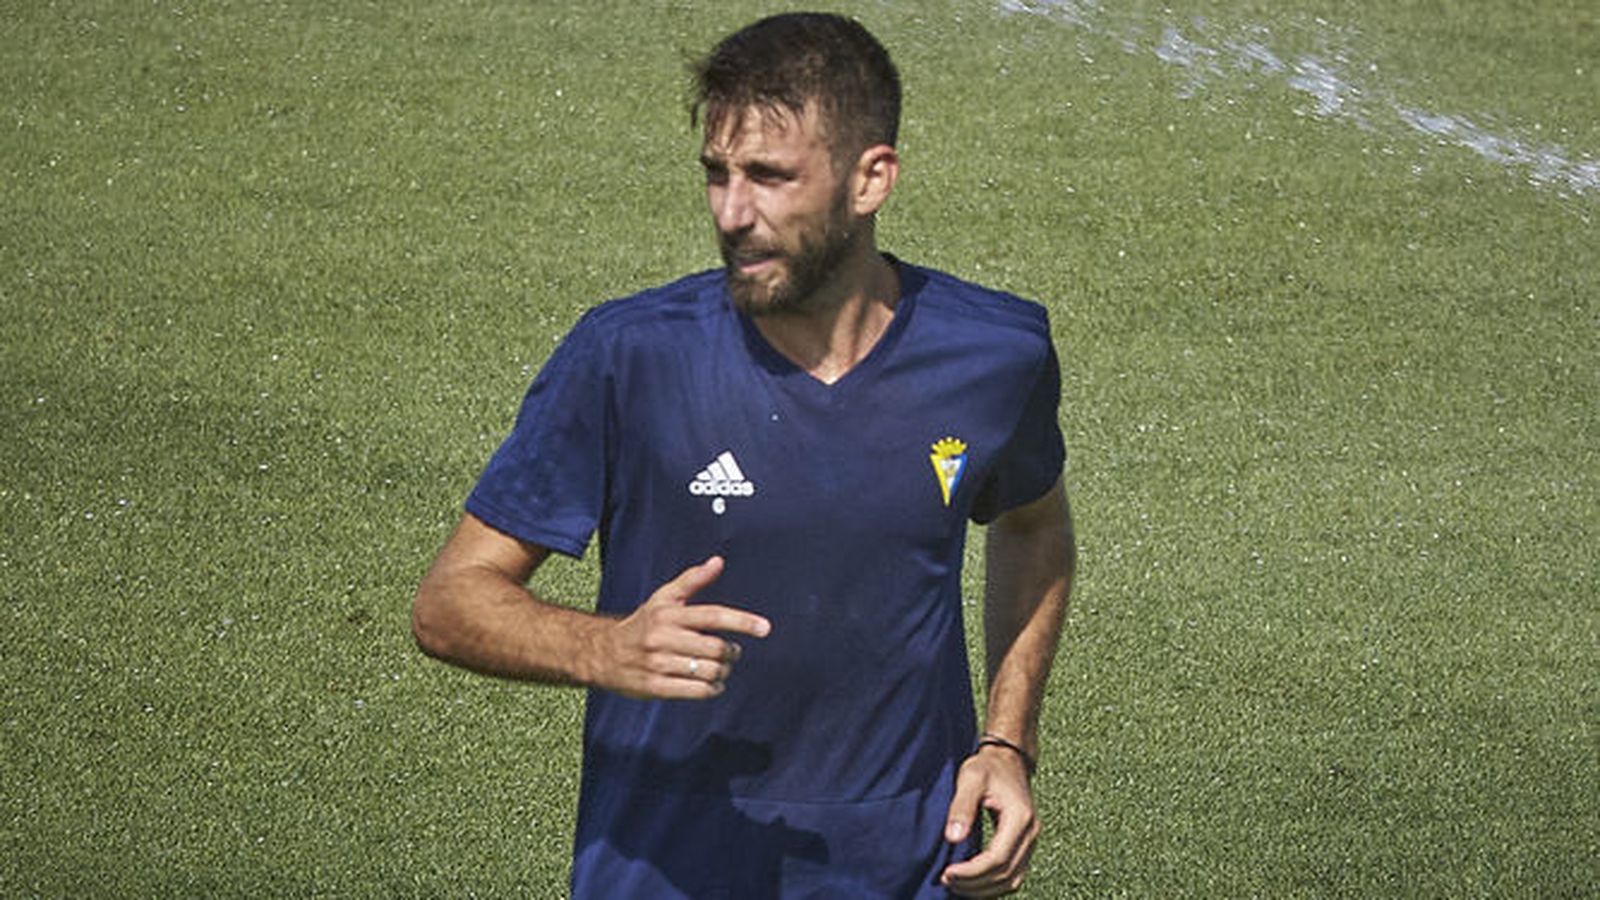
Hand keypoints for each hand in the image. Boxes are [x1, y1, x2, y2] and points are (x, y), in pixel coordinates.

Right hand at [593, 556, 770, 699]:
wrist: (603, 653)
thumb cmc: (642, 624)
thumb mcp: (663, 598)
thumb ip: (692, 580)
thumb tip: (718, 561)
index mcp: (668, 614)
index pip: (712, 616)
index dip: (741, 621)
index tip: (765, 628)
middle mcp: (663, 638)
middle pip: (715, 648)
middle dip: (732, 653)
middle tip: (733, 652)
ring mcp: (658, 664)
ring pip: (708, 671)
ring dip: (723, 672)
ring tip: (722, 669)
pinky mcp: (655, 687)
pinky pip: (695, 691)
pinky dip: (712, 689)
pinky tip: (713, 685)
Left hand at [940, 745, 1039, 896]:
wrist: (1008, 759)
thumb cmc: (988, 767)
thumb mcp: (970, 778)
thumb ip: (961, 807)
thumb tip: (953, 839)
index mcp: (1020, 818)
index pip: (998, 859)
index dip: (972, 872)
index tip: (948, 873)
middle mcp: (1031, 833)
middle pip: (1006, 875)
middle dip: (976, 884)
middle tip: (947, 880)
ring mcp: (1031, 840)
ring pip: (1012, 880)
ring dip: (985, 889)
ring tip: (956, 884)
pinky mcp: (1025, 844)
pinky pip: (1013, 874)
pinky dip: (993, 884)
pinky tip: (972, 882)